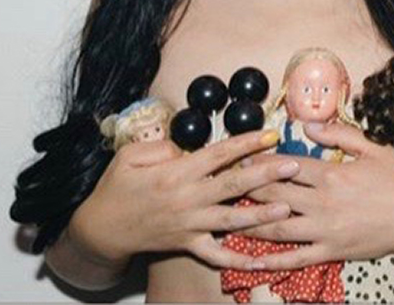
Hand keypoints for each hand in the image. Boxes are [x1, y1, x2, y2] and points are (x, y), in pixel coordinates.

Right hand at [69, 129, 298, 268]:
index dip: (246, 142)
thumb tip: (190, 148)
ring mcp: (189, 225)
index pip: (219, 153)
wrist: (101, 230)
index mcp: (177, 173)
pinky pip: (216, 255)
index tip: (271, 132)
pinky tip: (262, 262)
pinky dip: (238, 260)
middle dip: (265, 174)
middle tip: (293, 165)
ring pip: (231, 220)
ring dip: (261, 214)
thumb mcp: (131, 156)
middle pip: (233, 185)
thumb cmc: (117, 188)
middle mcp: (188, 199)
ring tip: (287, 207)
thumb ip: (163, 147)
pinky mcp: (187, 245)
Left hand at [238, 123, 393, 267]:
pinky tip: (250, 260)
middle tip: (226, 183)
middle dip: (245, 188)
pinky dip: (270, 260)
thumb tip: (308, 124)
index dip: (259, 161)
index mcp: (331, 173)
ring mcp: (324, 229)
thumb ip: (340, 134)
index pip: (285, 165)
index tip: (241, 157)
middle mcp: (322, 202)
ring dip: (249, 221)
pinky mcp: (330, 251)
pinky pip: (294, 258)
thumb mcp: (374, 148)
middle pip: (273, 194)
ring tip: (227, 217)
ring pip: (276, 226)